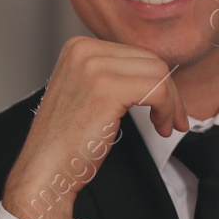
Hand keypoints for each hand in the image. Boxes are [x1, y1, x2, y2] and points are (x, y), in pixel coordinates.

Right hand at [2, 36, 187, 218]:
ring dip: (170, 102)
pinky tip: (159, 126)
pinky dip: (166, 109)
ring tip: (165, 124)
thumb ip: (113, 75)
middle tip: (171, 119)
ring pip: (158, 72)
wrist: (46, 170)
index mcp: (78, 47)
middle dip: (169, 91)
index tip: (165, 106)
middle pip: (150, 59)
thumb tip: (155, 72)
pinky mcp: (107, 89)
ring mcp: (94, 67)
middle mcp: (83, 50)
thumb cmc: (66, 142)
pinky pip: (157, 90)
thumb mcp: (88, 93)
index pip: (136, 53)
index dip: (157, 81)